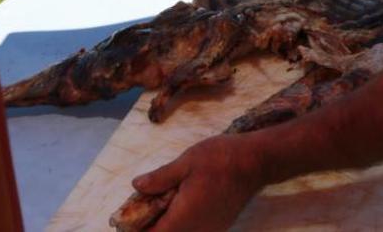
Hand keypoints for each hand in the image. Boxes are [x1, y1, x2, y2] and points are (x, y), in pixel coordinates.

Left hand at [133, 134, 259, 231]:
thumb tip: (136, 186)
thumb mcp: (187, 161)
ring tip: (157, 204)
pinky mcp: (217, 228)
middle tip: (141, 208)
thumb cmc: (220, 158)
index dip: (136, 231)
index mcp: (183, 219)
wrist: (255, 162)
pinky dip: (180, 224)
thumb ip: (161, 178)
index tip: (127, 219)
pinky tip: (177, 204)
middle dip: (150, 228)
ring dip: (165, 226)